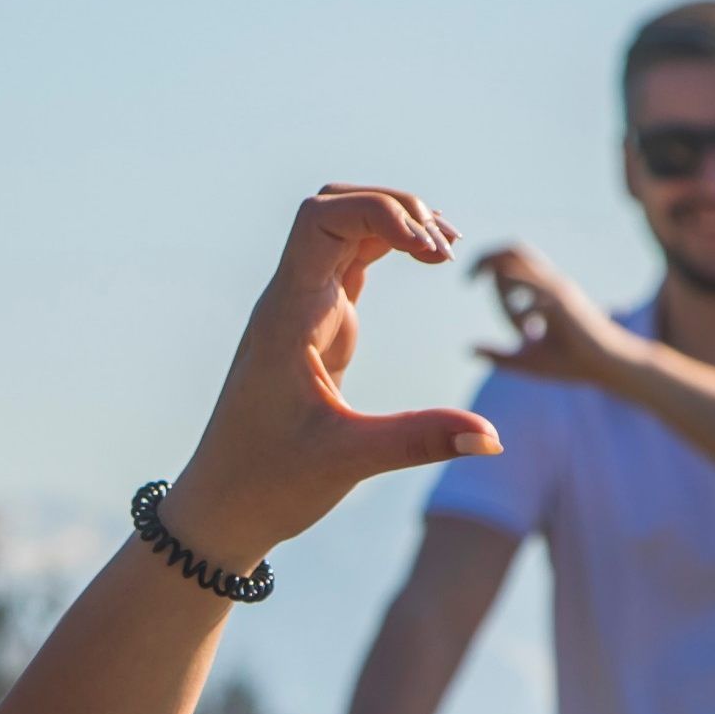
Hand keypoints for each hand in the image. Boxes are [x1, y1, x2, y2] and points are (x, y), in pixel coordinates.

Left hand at [165, 187, 500, 568]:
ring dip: (394, 223)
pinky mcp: (315, 325)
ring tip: (445, 252)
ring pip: (342, 227)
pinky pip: (349, 260)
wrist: (220, 507)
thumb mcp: (348, 461)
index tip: (430, 253)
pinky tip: (426, 260)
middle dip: (395, 208)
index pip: (321, 220)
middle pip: (335, 206)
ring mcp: (301, 308)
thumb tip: (493, 437)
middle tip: (444, 251)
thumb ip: (420, 441)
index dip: (380, 214)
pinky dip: (387, 248)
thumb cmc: (267, 484)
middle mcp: (291, 300)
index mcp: (288, 317)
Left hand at [469, 242, 647, 385]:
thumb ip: (498, 356)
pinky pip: (537, 290)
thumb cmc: (570, 364)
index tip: (469, 282)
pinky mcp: (564, 305)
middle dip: (485, 255)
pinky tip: (514, 316)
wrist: (606, 368)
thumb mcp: (526, 361)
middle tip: (467, 276)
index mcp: (541, 292)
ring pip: (524, 263)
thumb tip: (469, 349)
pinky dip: (518, 294)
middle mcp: (549, 285)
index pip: (509, 264)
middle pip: (515, 250)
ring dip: (497, 271)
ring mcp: (558, 292)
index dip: (485, 267)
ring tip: (478, 281)